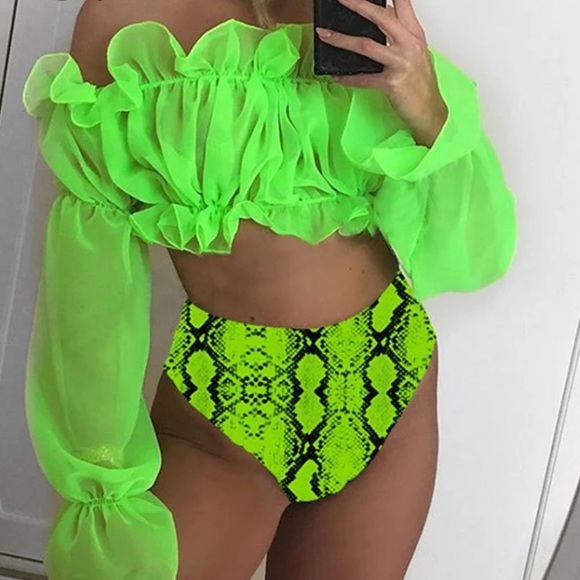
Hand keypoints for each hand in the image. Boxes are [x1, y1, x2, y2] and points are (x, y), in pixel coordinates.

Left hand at [315, 0, 447, 146]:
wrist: (430, 112)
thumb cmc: (422, 86)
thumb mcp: (417, 54)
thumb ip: (402, 37)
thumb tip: (383, 21)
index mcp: (415, 36)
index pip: (402, 5)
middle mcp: (409, 45)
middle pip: (381, 18)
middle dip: (358, 5)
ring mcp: (400, 64)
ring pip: (365, 45)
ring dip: (341, 39)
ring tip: (325, 34)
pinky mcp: (391, 84)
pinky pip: (363, 79)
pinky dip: (348, 78)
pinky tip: (336, 76)